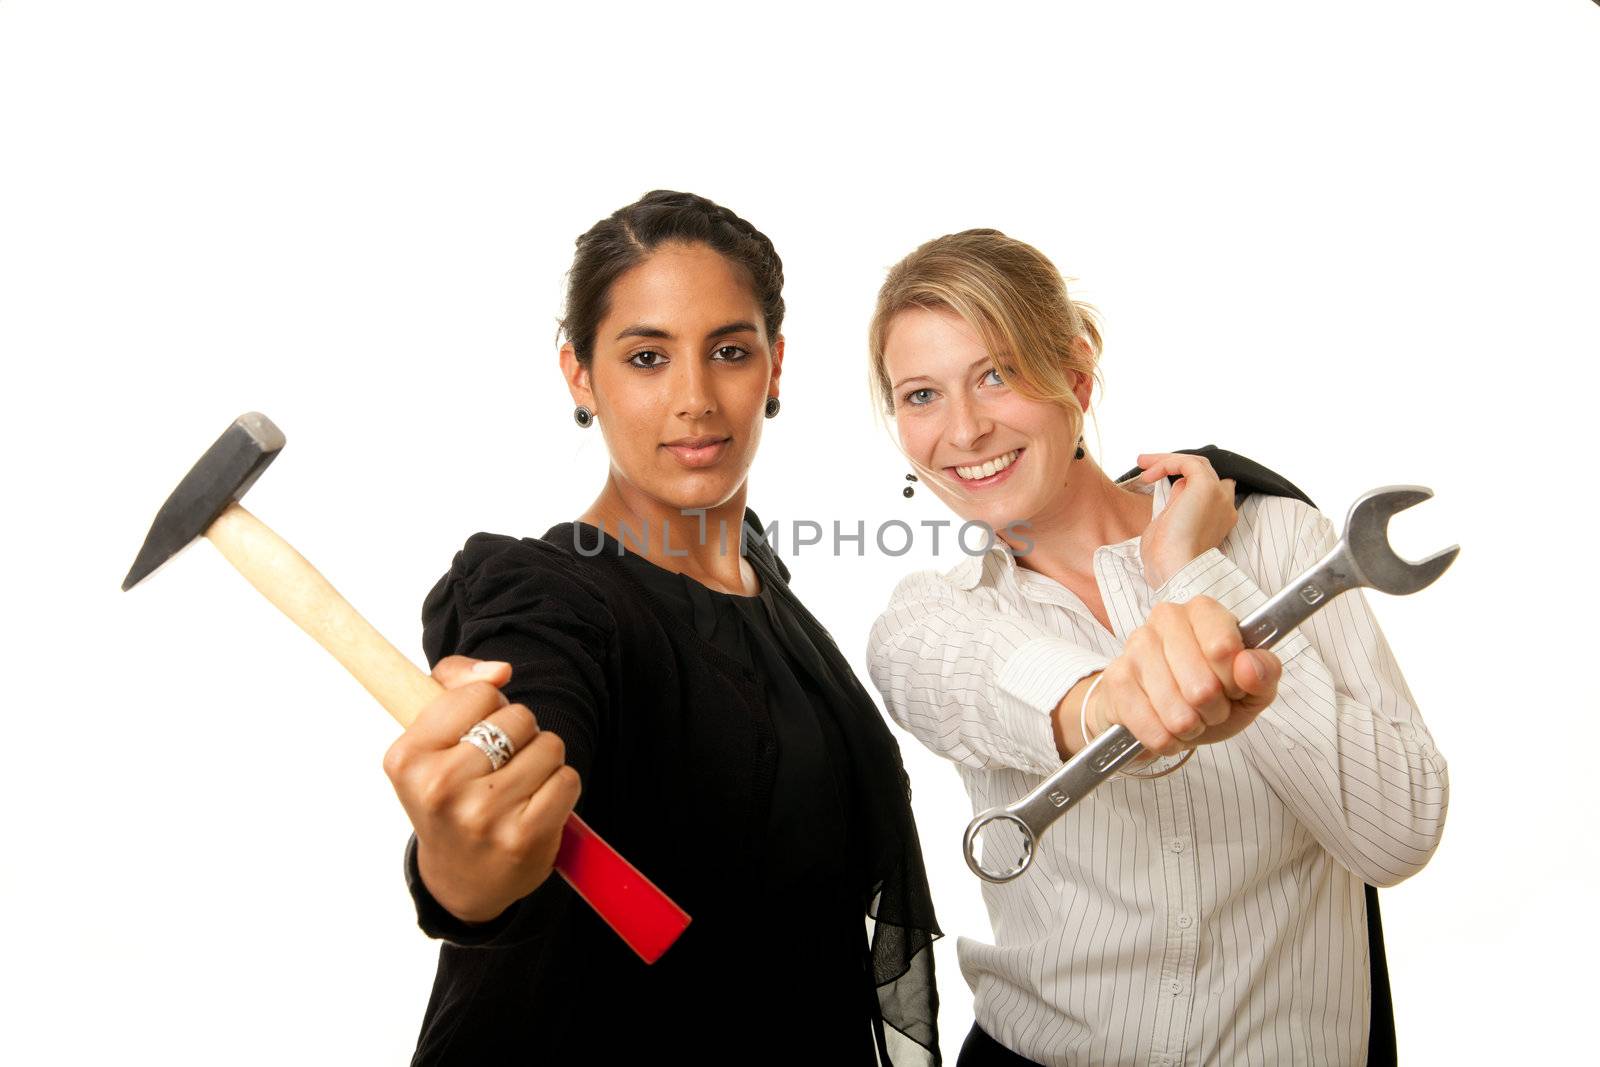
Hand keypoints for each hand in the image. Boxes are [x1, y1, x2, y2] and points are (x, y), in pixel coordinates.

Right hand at [382, 656, 581, 922]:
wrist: (462, 877)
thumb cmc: (451, 793)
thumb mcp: (432, 736)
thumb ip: (456, 680)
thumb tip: (500, 671)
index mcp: (407, 758)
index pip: (478, 693)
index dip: (488, 707)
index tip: (473, 735)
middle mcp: (440, 788)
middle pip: (518, 718)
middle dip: (519, 734)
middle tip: (498, 765)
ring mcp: (482, 816)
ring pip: (549, 746)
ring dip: (543, 759)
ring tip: (518, 786)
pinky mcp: (523, 838)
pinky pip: (567, 779)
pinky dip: (561, 786)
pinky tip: (536, 806)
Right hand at [1065, 597, 1281, 758]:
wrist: (1156, 709)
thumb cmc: (1209, 691)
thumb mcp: (1250, 687)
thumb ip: (1265, 674)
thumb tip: (1250, 667)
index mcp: (1203, 611)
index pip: (1224, 650)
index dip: (1235, 682)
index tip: (1233, 686)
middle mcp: (1165, 618)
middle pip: (1202, 687)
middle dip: (1213, 711)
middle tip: (1210, 707)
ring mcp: (1135, 647)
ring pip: (1177, 713)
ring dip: (1190, 728)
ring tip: (1189, 718)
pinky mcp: (1116, 679)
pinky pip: (1153, 730)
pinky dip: (1167, 740)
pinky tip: (1167, 729)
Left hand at [1135, 452, 1238, 588]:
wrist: (1174, 568)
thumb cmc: (1166, 558)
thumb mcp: (1171, 527)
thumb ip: (1177, 505)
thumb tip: (1176, 484)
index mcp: (1219, 519)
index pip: (1213, 488)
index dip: (1189, 480)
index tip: (1162, 479)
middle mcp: (1224, 506)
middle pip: (1202, 472)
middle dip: (1172, 465)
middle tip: (1146, 466)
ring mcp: (1218, 495)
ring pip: (1195, 464)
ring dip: (1166, 460)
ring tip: (1142, 464)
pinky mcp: (1206, 487)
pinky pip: (1188, 463)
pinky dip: (1167, 462)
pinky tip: (1149, 474)